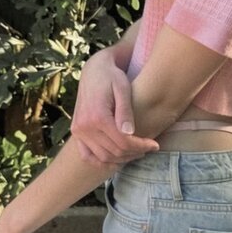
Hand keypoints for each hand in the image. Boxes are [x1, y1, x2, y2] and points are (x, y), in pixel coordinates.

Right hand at [71, 47, 159, 165]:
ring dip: (121, 159)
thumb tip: (130, 133)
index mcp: (97, 116)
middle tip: (148, 148)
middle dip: (134, 153)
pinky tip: (117, 159)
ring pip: (102, 156)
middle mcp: (84, 126)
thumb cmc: (112, 77)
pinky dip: (101, 161)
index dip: (141, 146)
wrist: (94, 71)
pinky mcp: (76, 132)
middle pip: (114, 151)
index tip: (155, 145)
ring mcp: (78, 131)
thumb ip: (125, 111)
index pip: (123, 142)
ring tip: (136, 152)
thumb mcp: (123, 88)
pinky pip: (87, 155)